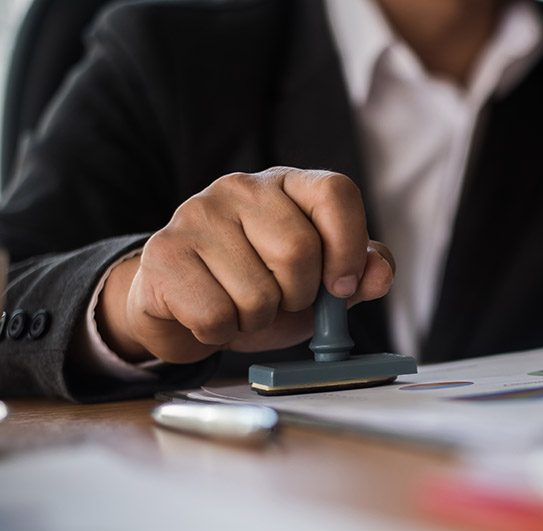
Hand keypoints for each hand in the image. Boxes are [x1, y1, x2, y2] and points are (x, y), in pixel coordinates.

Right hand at [97, 168, 394, 363]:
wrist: (184, 308)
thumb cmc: (260, 287)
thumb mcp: (320, 283)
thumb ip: (358, 274)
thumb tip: (378, 272)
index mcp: (289, 186)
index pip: (335, 193)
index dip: (348, 246)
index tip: (340, 287)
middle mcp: (242, 188)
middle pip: (298, 249)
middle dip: (298, 296)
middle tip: (281, 300)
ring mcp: (197, 214)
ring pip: (257, 292)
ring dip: (258, 319)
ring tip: (242, 306)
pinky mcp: (163, 252)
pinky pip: (216, 315)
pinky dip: (221, 331)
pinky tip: (213, 315)